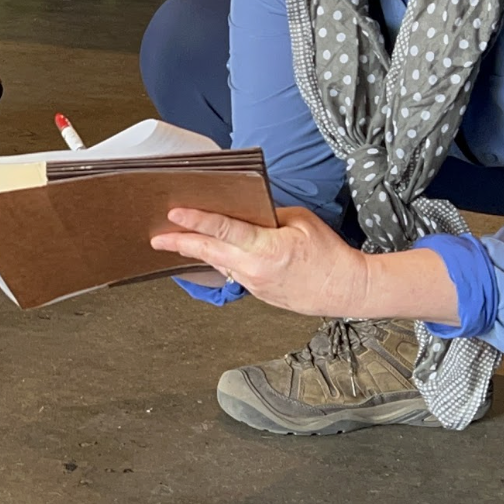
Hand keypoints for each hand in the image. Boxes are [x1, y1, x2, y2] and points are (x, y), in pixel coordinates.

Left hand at [151, 206, 368, 317]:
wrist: (346, 289)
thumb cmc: (329, 254)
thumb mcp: (300, 221)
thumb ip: (268, 215)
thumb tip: (246, 210)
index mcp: (267, 248)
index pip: (223, 230)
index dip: (196, 221)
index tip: (174, 214)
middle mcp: (255, 269)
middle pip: (210, 252)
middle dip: (180, 243)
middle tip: (157, 238)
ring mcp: (255, 284)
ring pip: (219, 264)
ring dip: (199, 252)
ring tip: (176, 241)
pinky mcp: (257, 292)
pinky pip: (232, 273)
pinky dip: (220, 261)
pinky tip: (212, 252)